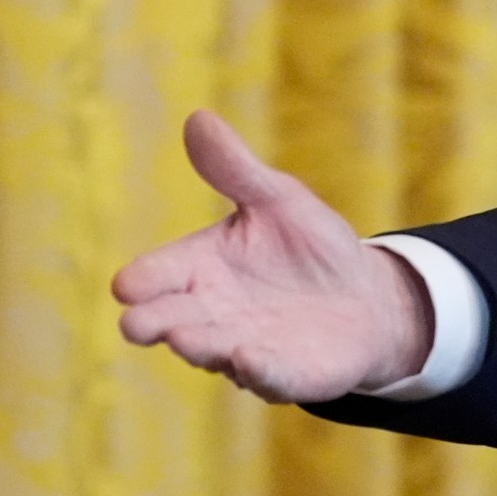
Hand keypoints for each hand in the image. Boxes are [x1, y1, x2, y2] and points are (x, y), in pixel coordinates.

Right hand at [113, 111, 433, 403]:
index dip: (141, 280)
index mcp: (198, 268)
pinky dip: (259, 371)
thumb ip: (236, 169)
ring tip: (187, 338)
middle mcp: (212, 313)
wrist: (368, 297)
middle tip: (139, 323)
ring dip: (200, 346)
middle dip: (155, 322)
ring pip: (212, 352)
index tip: (128, 284)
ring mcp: (245, 347)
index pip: (156, 276)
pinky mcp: (287, 375)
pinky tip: (250, 359)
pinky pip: (268, 378)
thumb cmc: (310, 247)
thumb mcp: (278, 200)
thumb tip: (198, 117)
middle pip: (170, 320)